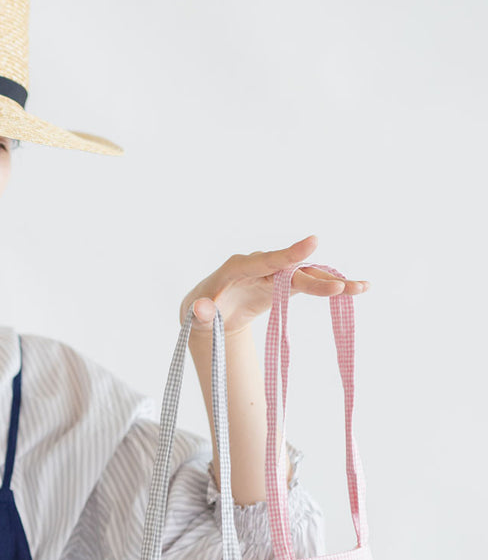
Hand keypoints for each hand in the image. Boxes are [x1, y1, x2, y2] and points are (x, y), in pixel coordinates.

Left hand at [178, 235, 370, 334]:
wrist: (210, 313)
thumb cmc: (202, 312)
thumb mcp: (196, 316)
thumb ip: (200, 313)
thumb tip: (202, 309)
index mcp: (238, 268)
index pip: (264, 260)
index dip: (288, 253)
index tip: (312, 243)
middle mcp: (261, 265)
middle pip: (292, 269)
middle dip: (315, 278)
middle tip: (338, 286)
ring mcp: (275, 274)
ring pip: (306, 275)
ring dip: (333, 282)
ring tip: (363, 288)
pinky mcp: (285, 284)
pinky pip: (310, 284)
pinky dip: (331, 287)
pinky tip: (358, 289)